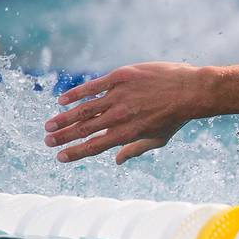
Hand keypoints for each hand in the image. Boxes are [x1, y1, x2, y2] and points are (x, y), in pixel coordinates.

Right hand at [44, 62, 215, 163]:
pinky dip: (76, 93)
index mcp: (128, 133)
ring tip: (49, 125)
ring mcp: (119, 96)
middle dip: (64, 137)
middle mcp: (121, 116)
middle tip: (47, 141)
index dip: (76, 152)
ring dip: (64, 118)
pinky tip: (62, 100)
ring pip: (84, 109)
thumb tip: (116, 161)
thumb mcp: (159, 138)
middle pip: (85, 129)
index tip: (60, 156)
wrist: (191, 91)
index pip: (95, 146)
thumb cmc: (176, 117)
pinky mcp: (121, 77)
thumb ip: (136, 149)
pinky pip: (93, 86)